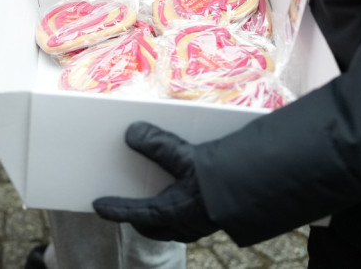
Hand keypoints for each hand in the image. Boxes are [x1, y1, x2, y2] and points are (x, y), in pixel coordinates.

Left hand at [92, 121, 217, 242]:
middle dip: (139, 218)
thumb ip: (158, 144)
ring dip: (160, 214)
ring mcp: (201, 223)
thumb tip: (131, 132)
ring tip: (155, 197)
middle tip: (128, 206)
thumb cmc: (221, 177)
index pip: (134, 213)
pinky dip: (179, 206)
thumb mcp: (185, 156)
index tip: (96, 205)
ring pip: (172, 225)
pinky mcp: (217, 216)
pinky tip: (185, 190)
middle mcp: (184, 224)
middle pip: (153, 226)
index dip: (114, 208)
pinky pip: (189, 216)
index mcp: (171, 213)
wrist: (263, 187)